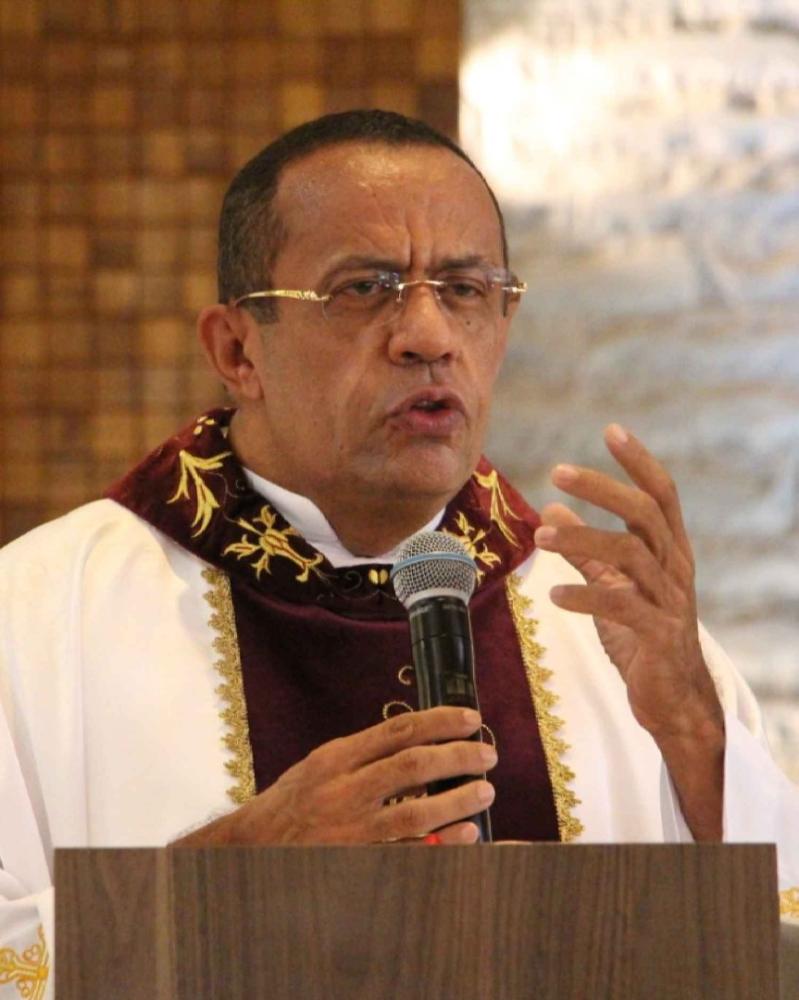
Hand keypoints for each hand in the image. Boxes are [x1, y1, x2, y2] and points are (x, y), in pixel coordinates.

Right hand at [173, 707, 496, 846]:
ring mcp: (351, 830)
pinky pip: (408, 854)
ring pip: (415, 812)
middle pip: (413, 765)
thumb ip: (363, 753)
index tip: (471, 717)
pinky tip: (467, 835)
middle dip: (457, 756)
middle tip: (487, 754)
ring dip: (457, 800)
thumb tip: (416, 737)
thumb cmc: (290, 805)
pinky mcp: (357, 863)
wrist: (250, 851)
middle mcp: (343, 790)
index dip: (440, 721)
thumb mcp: (320, 765)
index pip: (398, 729)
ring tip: (485, 791)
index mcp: (336, 757)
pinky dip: (442, 844)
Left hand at [533, 424, 724, 838]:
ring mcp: (669, 601)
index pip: (661, 495)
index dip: (639, 462)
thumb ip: (586, 550)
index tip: (611, 429)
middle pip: (646, 514)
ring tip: (540, 538)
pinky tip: (553, 598)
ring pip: (631, 555)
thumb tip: (552, 509)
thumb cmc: (642, 635)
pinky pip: (622, 606)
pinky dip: (586, 597)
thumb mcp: (614, 585)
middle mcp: (675, 569)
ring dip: (583, 541)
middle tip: (558, 471)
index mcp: (669, 551)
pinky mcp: (658, 635)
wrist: (673, 699)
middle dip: (603, 488)